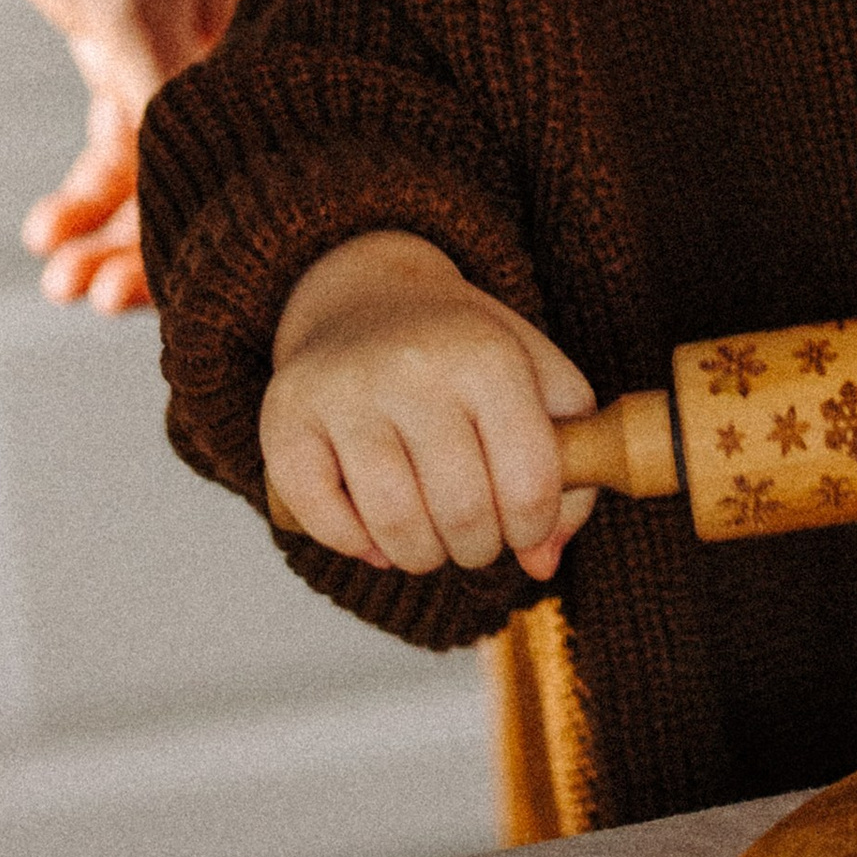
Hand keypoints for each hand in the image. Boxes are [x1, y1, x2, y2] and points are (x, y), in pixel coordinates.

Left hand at [0, 0, 248, 312]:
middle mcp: (232, 51)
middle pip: (208, 172)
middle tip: (90, 297)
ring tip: (56, 277)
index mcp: (264, 30)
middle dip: (150, 245)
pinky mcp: (123, 53)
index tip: (162, 289)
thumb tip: (196, 197)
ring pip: (157, 169)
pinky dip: (84, 191)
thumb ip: (169, 101)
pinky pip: (116, 146)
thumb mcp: (134, 9)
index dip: (212, 229)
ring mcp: (175, 54)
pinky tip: (46, 227)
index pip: (257, 154)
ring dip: (107, 228)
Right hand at [262, 232, 597, 583]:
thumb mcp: (538, 381)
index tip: (524, 524)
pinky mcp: (286, 418)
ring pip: (395, 528)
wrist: (365, 293)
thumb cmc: (463, 353)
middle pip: (464, 515)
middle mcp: (414, 366)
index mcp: (487, 354)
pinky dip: (357, 545)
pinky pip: (326, 523)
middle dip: (478, 547)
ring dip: (422, 555)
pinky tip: (375, 527)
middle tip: (473, 532)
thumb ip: (571, 471)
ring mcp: (344, 390)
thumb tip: (543, 563)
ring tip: (430, 533)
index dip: (534, 527)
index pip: (530, 484)